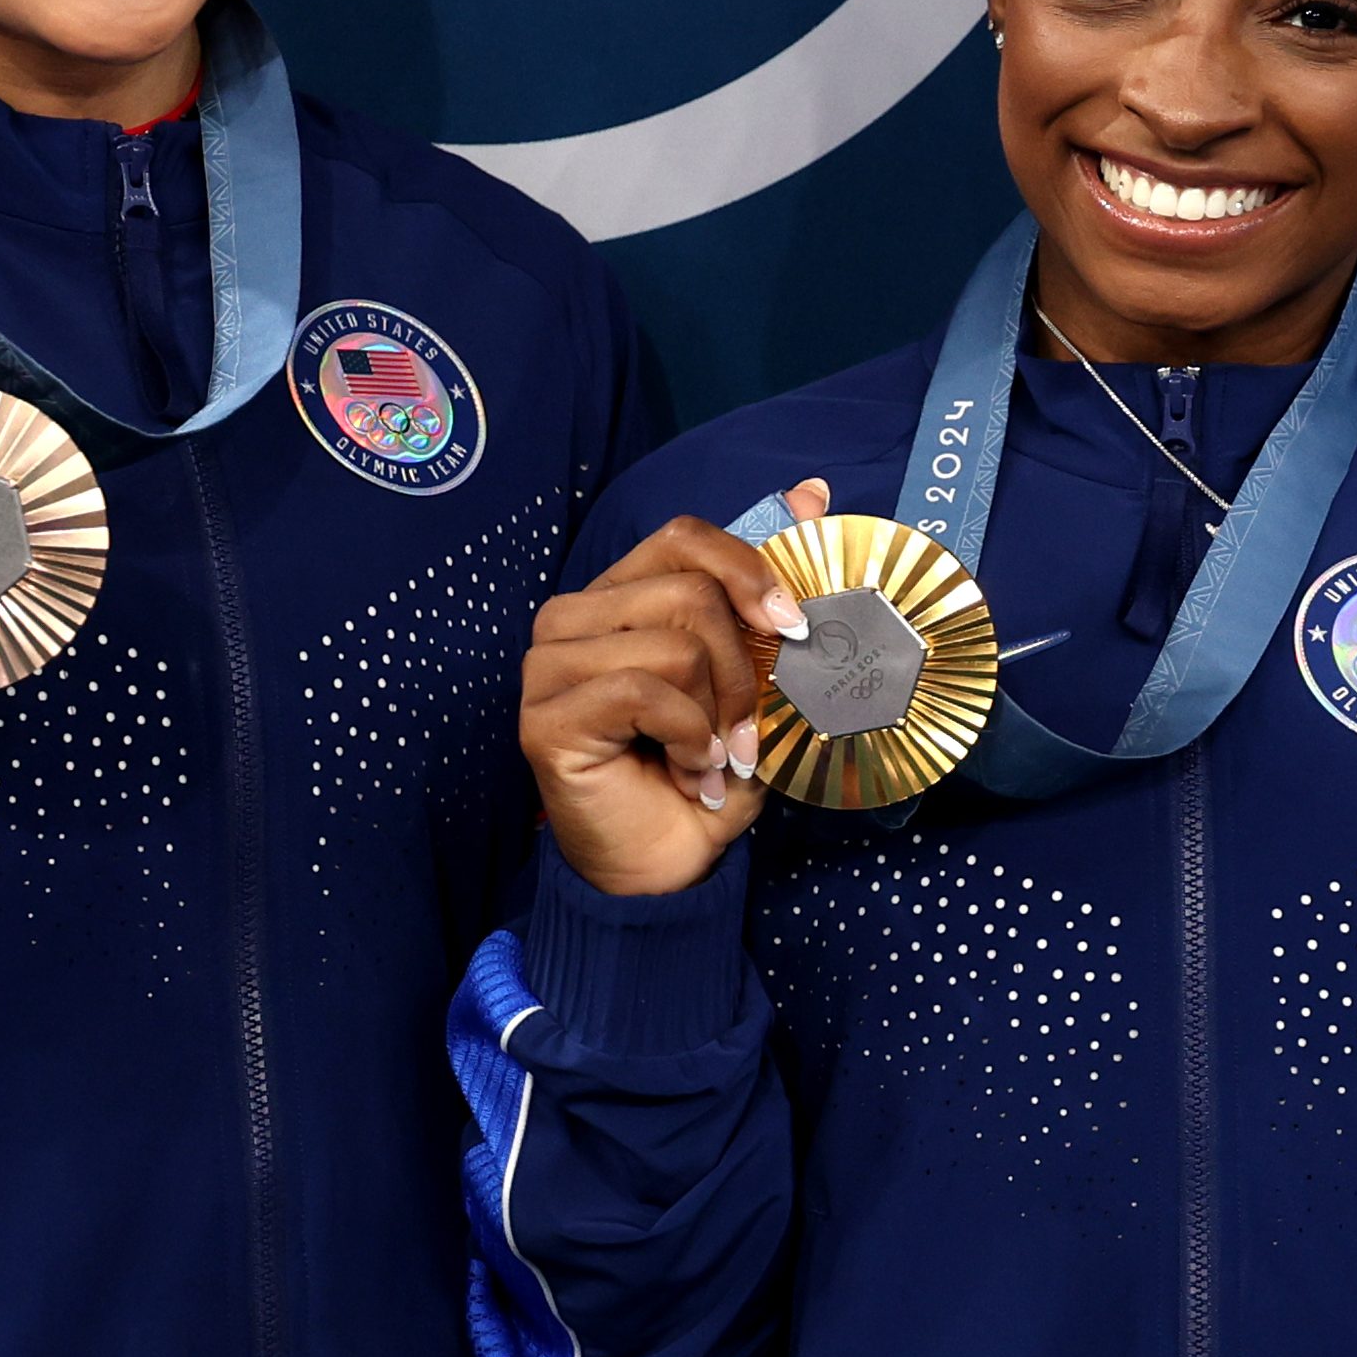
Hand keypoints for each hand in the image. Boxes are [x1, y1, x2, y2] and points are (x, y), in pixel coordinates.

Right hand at [522, 480, 830, 896]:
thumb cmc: (706, 768)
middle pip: (689, 593)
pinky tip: (682, 771)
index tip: (792, 626)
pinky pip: (643, 691)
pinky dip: (685, 737)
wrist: (668, 867)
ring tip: (708, 759)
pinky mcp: (544, 715)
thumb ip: (769, 586)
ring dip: (714, 714)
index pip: (683, 537)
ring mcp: (548, 664)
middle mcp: (572, 617)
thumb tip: (813, 490)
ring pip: (673, 643)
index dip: (747, 570)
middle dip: (741, 672)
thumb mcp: (754, 676)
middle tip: (743, 734)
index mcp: (618, 596)